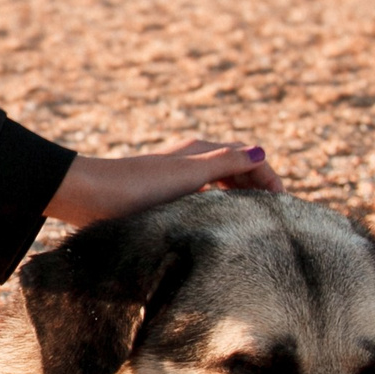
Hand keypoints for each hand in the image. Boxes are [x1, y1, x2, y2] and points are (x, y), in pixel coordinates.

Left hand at [45, 138, 281, 227]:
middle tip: (275, 216)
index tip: (285, 205)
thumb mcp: (188, 175)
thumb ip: (225, 163)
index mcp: (201, 151)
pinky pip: (202, 196)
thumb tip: (261, 153)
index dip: (270, 178)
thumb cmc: (138, 185)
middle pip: (237, 168)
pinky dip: (218, 204)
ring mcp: (177, 177)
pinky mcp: (162, 194)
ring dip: (239, 195)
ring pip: (219, 182)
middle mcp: (191, 160)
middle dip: (258, 186)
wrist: (89, 195)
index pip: (250, 158)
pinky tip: (216, 222)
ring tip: (252, 221)